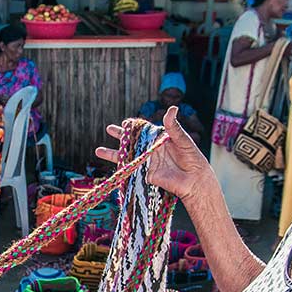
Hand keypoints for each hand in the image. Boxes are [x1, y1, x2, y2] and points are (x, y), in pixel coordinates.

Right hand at [95, 106, 213, 201]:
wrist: (194, 182)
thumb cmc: (193, 159)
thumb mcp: (184, 141)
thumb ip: (174, 127)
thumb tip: (171, 109)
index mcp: (160, 139)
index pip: (144, 131)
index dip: (134, 127)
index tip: (125, 123)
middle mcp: (152, 150)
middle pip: (132, 142)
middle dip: (120, 136)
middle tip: (108, 129)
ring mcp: (147, 162)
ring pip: (127, 156)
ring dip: (113, 154)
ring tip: (98, 151)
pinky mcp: (146, 175)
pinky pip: (131, 170)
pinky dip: (120, 167)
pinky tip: (110, 165)